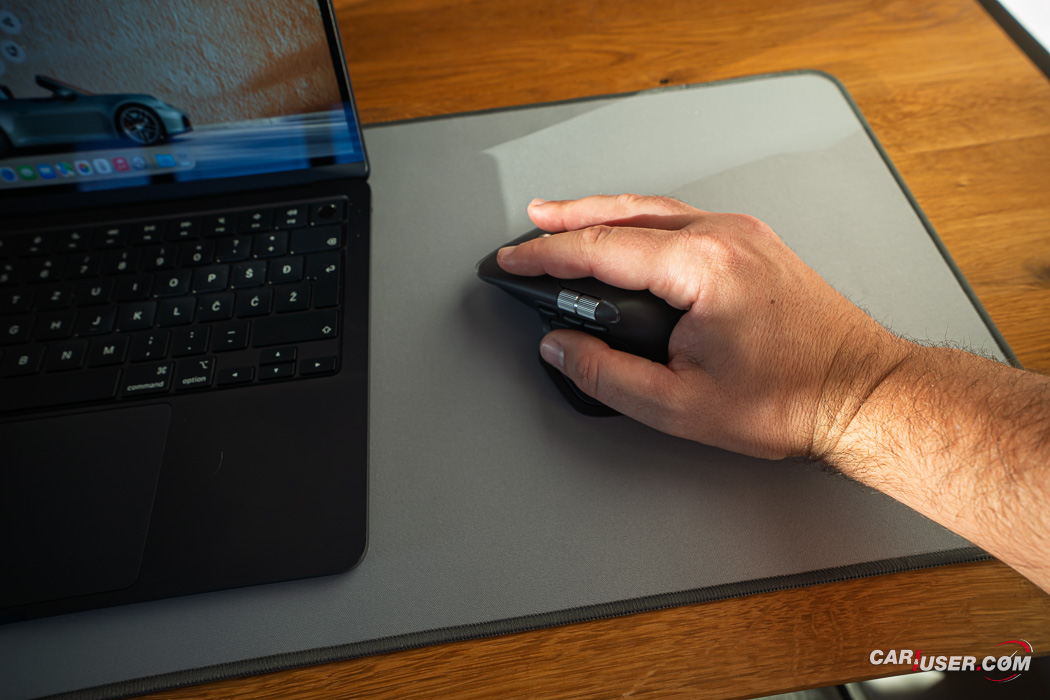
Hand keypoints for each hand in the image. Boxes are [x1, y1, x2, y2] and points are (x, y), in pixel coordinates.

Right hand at [497, 194, 910, 459]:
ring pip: (654, 210)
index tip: (513, 262)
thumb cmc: (791, 399)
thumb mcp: (679, 405)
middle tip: (529, 225)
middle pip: (624, 213)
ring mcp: (742, 233)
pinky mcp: (754, 242)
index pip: (600, 249)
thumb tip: (561, 348)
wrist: (861, 391)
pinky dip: (641, 221)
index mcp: (702, 266)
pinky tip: (628, 232)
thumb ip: (607, 375)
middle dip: (568, 218)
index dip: (545, 255)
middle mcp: (723, 235)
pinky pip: (682, 218)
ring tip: (565, 220)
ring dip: (604, 213)